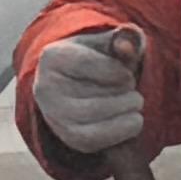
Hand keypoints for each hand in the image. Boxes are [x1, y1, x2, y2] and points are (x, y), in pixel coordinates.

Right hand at [29, 27, 150, 160]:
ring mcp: (54, 115)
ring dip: (126, 111)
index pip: (89, 65)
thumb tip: (127, 46)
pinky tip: (131, 120)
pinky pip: (96, 140)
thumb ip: (125, 39)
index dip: (118, 71)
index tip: (127, 74)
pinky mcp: (67, 137)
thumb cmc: (100, 59)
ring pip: (94, 118)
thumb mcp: (111, 43)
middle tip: (132, 90)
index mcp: (53, 57)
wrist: (80, 83)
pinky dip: (122, 131)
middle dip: (125, 93)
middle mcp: (45, 88)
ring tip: (134, 103)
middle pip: (94, 96)